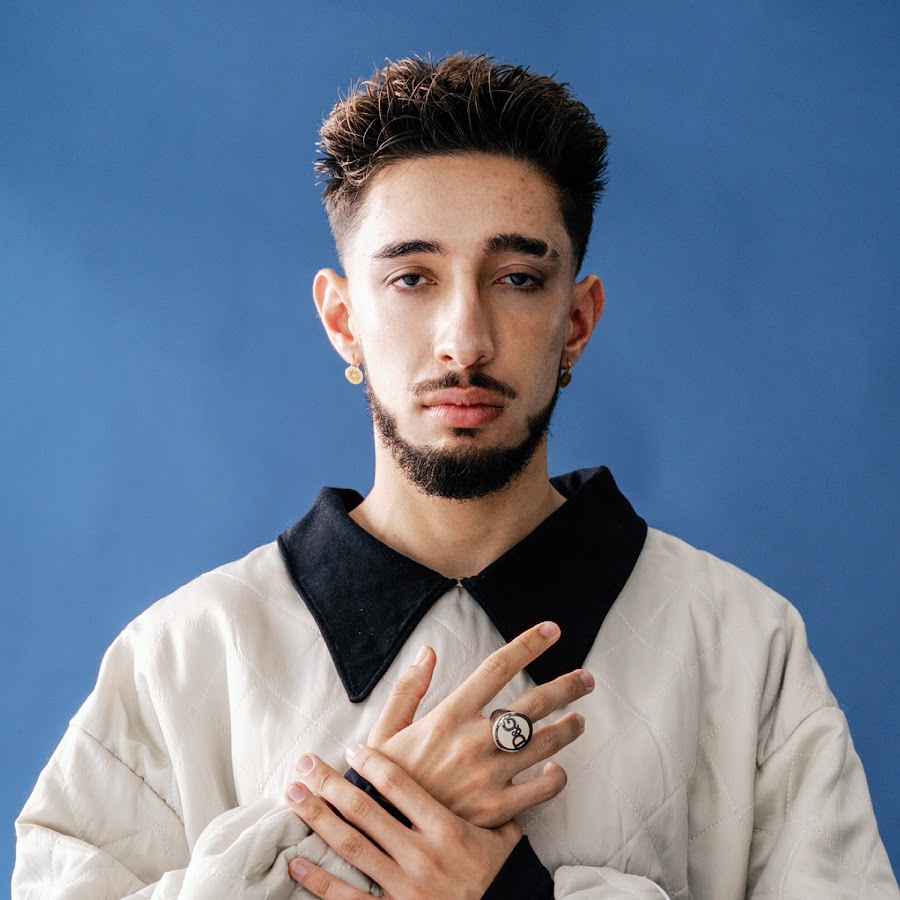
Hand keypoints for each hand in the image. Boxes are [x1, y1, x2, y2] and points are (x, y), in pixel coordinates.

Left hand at [286, 746, 520, 898]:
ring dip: (317, 819)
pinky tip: (297, 862)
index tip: (351, 748)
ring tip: (293, 797)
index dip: (370, 762)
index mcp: (447, 829)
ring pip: (351, 847)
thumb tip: (495, 752)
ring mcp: (405, 888)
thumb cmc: (505, 875)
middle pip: (365, 810)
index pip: (399, 785)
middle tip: (304, 763)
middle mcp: (421, 855)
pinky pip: (350, 899)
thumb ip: (490, 794)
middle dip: (329, 784)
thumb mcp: (506, 830)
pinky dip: (320, 880)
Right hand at [366, 620, 593, 826]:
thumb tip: (428, 650)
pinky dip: (557, 777)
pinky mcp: (497, 810)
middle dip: (566, 687)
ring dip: (569, 728)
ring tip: (579, 721)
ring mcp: (489, 776)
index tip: (552, 631)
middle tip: (586, 679)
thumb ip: (408, 688)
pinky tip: (557, 769)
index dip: (529, 644)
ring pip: (545, 742)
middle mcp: (473, 741)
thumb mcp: (386, 729)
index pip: (497, 668)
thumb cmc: (383, 779)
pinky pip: (542, 789)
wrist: (383, 832)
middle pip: (534, 703)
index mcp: (448, 716)